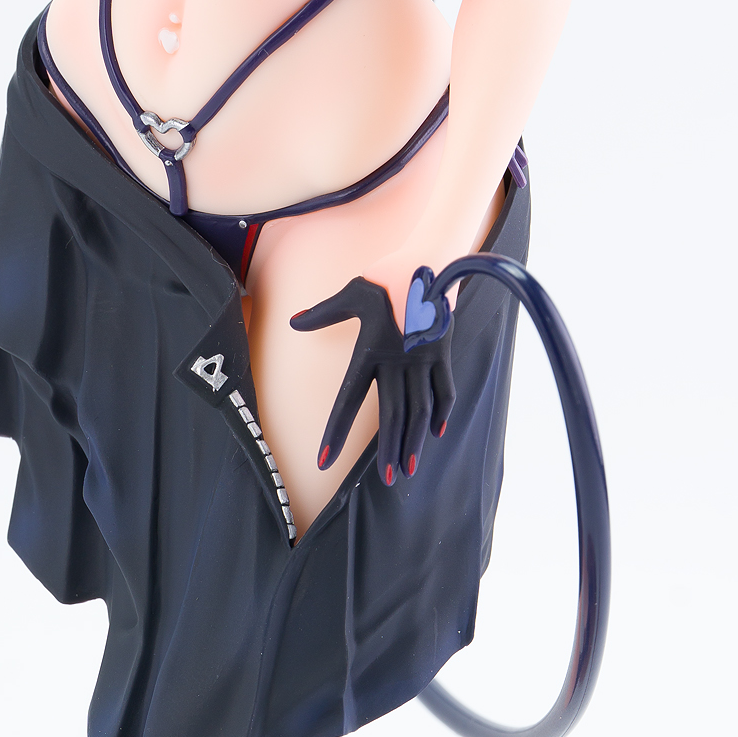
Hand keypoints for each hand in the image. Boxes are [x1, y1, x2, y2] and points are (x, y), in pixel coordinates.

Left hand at [290, 272, 454, 487]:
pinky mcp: (442, 352)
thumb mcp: (351, 292)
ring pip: (419, 408)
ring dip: (414, 441)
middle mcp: (397, 360)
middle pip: (392, 413)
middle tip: (388, 480)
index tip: (323, 460)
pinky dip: (442, 412)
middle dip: (389, 449)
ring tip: (410, 469)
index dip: (335, 431)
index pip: (348, 400)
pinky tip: (436, 434)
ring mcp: (423, 358)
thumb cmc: (386, 276)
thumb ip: (323, 313)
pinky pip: (444, 388)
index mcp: (370, 350)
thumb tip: (293, 323)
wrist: (430, 256)